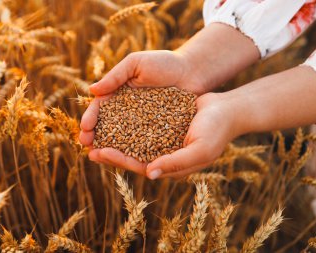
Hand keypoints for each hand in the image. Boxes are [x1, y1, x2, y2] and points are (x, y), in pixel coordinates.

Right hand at [80, 50, 206, 175]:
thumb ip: (115, 76)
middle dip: (94, 136)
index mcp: (118, 94)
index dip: (91, 118)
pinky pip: (142, 143)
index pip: (100, 108)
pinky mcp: (156, 132)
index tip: (85, 127)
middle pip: (106, 126)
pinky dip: (131, 151)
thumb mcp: (136, 63)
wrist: (193, 71)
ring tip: (99, 156)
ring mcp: (141, 123)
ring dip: (108, 147)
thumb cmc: (164, 62)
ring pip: (120, 138)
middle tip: (86, 146)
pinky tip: (124, 160)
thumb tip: (92, 90)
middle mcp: (126, 111)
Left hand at [80, 92, 240, 178]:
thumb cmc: (217, 130)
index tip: (99, 152)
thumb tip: (149, 173)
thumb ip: (176, 163)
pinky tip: (111, 115)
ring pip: (132, 140)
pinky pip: (139, 125)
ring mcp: (161, 140)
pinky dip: (125, 122)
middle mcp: (162, 154)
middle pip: (131, 155)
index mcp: (169, 165)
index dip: (118, 160)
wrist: (228, 109)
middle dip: (109, 151)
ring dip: (113, 137)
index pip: (138, 166)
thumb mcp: (199, 149)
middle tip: (87, 146)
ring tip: (94, 131)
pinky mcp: (161, 124)